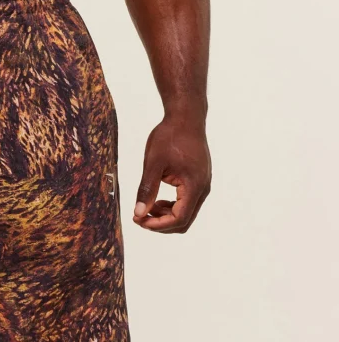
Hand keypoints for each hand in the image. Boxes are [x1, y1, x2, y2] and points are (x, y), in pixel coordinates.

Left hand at [133, 114, 210, 233]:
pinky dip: (170, 206)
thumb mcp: (153, 164)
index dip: (158, 225)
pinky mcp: (198, 180)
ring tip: (145, 208)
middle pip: (183, 220)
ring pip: (185, 213)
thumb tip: (139, 213)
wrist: (186, 117)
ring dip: (165, 215)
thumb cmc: (170, 136)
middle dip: (160, 223)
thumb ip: (147, 190)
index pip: (179, 218)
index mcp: (194, 185)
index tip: (139, 220)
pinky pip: (186, 202)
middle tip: (139, 217)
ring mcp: (202, 184)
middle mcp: (202, 188)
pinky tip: (156, 200)